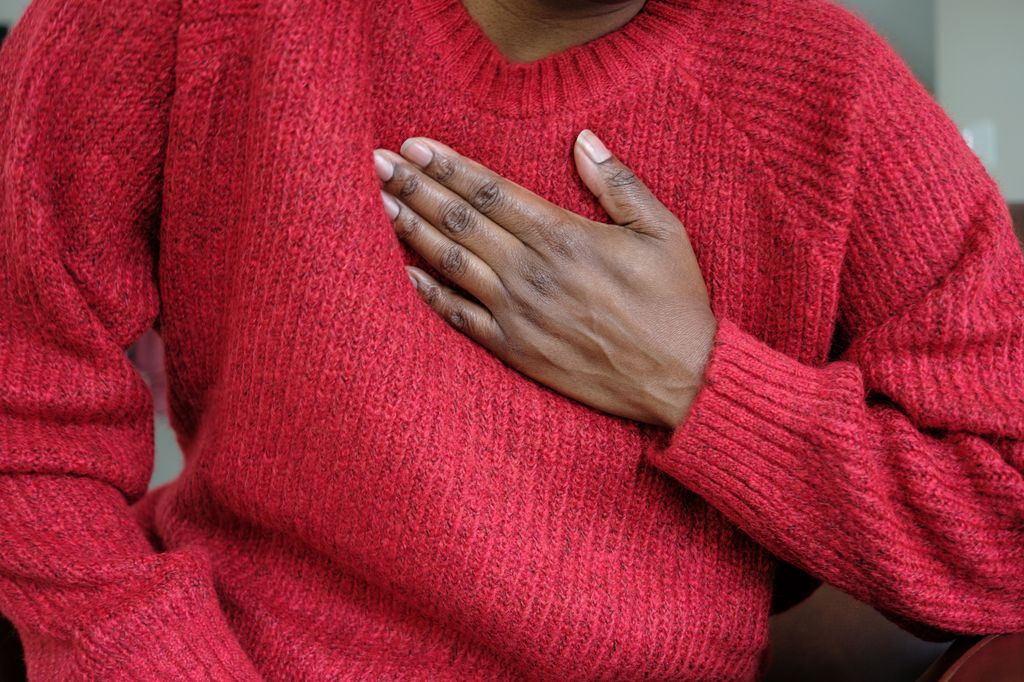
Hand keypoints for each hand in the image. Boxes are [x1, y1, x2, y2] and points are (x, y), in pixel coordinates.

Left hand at [372, 130, 716, 429]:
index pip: (491, 190)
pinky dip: (428, 293)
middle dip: (415, 187)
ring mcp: (518, 313)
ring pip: (452, 262)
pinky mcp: (515, 349)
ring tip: (378, 203)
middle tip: (377, 163)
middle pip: (460, 220)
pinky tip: (403, 271)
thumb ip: (618, 183)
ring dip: (411, 229)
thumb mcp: (663, 230)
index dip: (448, 165)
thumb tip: (583, 139)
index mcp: (564, 236)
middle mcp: (532, 271)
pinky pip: (459, 318)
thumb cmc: (675, 302)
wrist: (680, 379)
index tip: (414, 144)